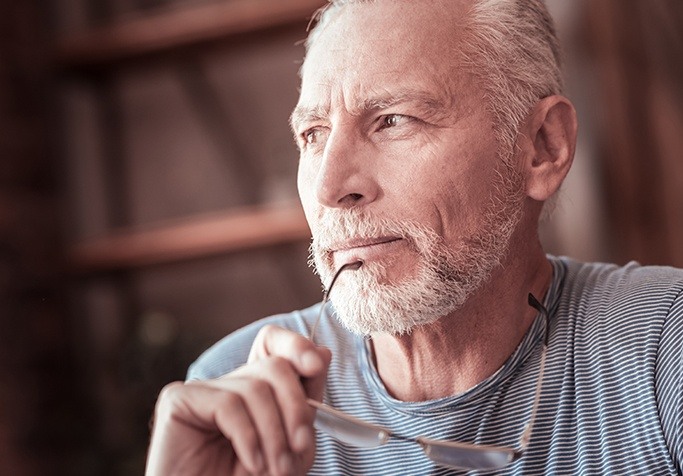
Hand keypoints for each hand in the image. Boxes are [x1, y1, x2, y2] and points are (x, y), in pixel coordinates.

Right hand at [145, 325, 331, 475]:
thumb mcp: (292, 446)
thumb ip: (306, 404)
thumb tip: (323, 353)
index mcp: (252, 390)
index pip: (272, 343)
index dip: (296, 345)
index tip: (316, 364)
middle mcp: (227, 384)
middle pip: (274, 365)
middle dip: (295, 407)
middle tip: (298, 447)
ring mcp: (202, 390)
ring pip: (255, 387)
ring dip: (274, 433)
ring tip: (274, 467)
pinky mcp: (179, 400)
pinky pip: (228, 403)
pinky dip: (248, 436)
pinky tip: (252, 461)